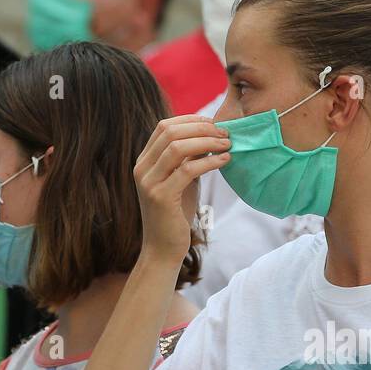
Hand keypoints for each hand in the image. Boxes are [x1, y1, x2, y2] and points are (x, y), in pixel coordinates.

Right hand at [133, 115, 230, 263]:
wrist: (163, 249)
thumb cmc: (175, 215)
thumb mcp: (182, 180)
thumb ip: (189, 159)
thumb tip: (210, 136)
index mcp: (144, 161)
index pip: (164, 127)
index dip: (190, 120)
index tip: (214, 123)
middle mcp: (142, 168)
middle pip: (170, 132)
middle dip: (201, 128)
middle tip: (225, 132)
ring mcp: (148, 182)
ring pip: (177, 147)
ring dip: (207, 141)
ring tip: (228, 144)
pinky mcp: (160, 197)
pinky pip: (187, 170)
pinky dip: (209, 161)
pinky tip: (225, 160)